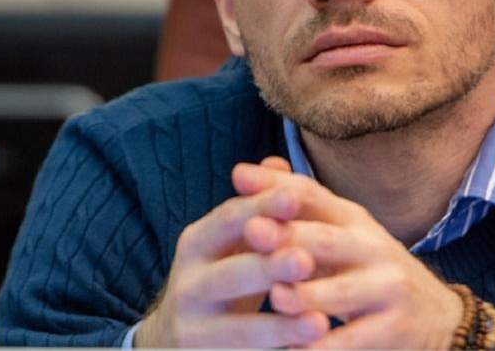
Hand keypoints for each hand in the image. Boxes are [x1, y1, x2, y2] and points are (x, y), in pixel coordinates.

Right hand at [136, 157, 331, 347]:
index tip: (296, 197)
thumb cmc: (221, 277)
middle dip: (269, 267)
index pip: (229, 219)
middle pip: (231, 275)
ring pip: (239, 330)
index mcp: (196, 243)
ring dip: (281, 326)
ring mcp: (193, 330)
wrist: (174, 340)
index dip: (261, 208)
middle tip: (306, 260)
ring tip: (320, 323)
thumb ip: (257, 206)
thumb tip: (278, 161)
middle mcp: (189, 285)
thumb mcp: (231, 241)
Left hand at [233, 162, 464, 348]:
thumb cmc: (369, 271)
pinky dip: (325, 347)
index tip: (239, 177)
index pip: (313, 195)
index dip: (278, 186)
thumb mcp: (342, 234)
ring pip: (342, 292)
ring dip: (308, 295)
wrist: (436, 317)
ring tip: (276, 298)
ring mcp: (387, 288)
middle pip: (327, 239)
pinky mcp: (394, 329)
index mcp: (354, 220)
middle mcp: (373, 247)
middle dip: (289, 235)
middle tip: (252, 232)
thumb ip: (299, 208)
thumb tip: (249, 169)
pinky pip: (354, 341)